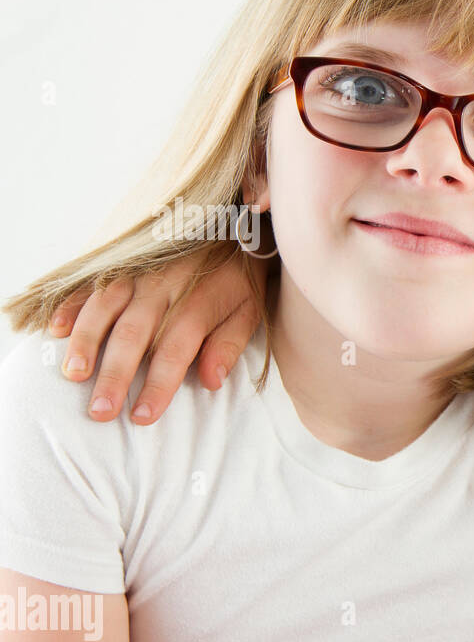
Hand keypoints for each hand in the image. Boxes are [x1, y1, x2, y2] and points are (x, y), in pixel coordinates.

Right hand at [48, 252, 267, 423]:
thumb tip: (211, 381)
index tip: (142, 416)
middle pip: (133, 336)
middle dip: (115, 375)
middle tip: (100, 410)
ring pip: (104, 309)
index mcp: (197, 304)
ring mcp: (137, 272)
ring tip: (73, 375)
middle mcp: (163, 287)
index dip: (158, 386)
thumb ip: (229, 345)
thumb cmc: (240, 278)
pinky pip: (90, 284)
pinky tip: (57, 331)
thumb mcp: (249, 310)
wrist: (232, 225)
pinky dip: (72, 306)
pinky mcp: (120, 262)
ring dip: (87, 343)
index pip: (174, 352)